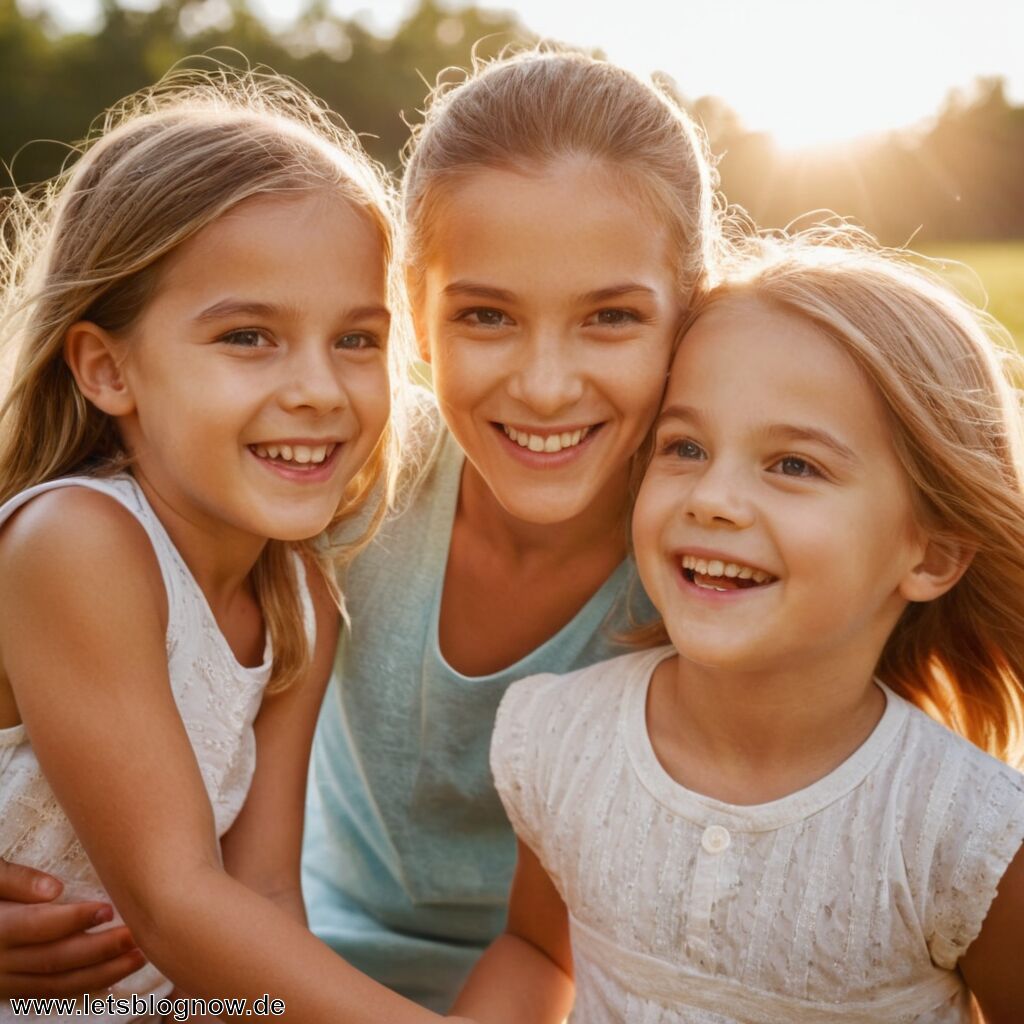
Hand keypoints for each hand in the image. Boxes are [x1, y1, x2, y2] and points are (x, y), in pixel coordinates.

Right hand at [0, 857, 143, 997]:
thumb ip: (15, 880)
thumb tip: (55, 889)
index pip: (38, 926)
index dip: (74, 919)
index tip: (109, 908)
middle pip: (54, 959)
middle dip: (99, 950)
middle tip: (136, 935)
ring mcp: (4, 982)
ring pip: (57, 984)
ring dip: (101, 974)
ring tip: (138, 957)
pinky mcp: (11, 990)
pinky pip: (49, 994)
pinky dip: (82, 988)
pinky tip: (112, 975)